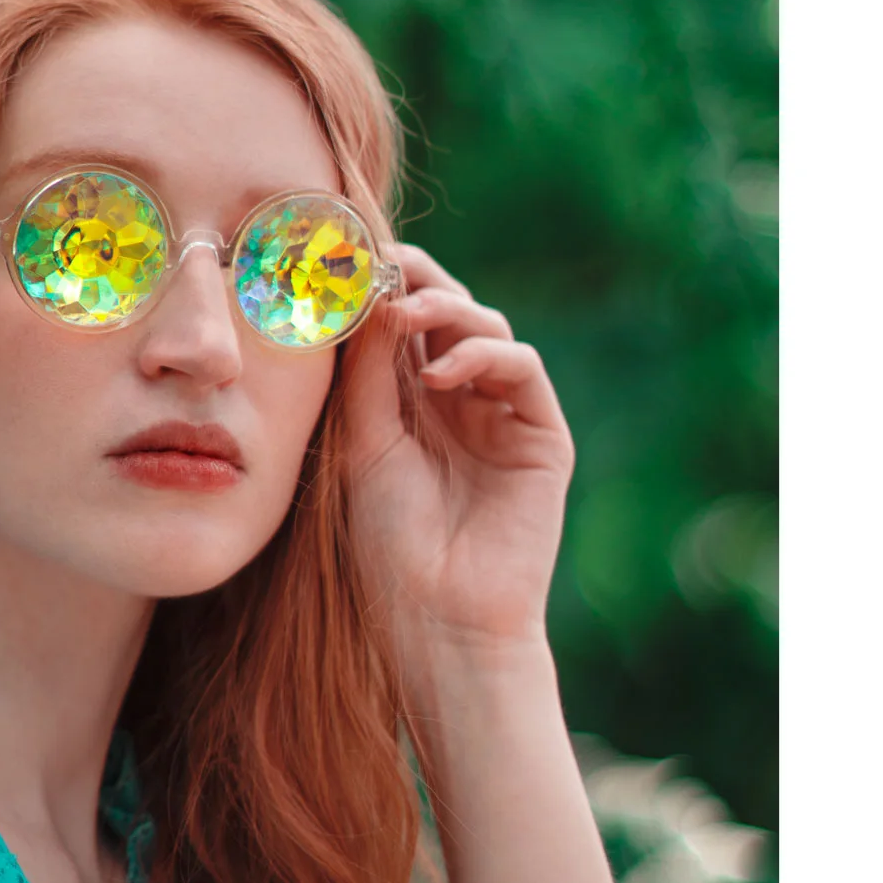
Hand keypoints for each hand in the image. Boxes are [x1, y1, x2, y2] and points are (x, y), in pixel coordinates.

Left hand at [338, 244, 575, 652]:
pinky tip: (442, 375)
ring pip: (485, 326)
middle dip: (413, 280)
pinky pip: (521, 367)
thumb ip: (366, 374)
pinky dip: (482, 355)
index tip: (340, 264)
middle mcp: (459, 398)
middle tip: (377, 264)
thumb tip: (367, 298)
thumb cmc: (391, 545)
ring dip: (443, 309)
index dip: (378, 288)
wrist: (440, 618)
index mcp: (410, 401)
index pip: (400, 323)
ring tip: (403, 314)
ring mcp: (503, 412)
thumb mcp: (363, 444)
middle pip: (445, 311)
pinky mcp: (542, 433)